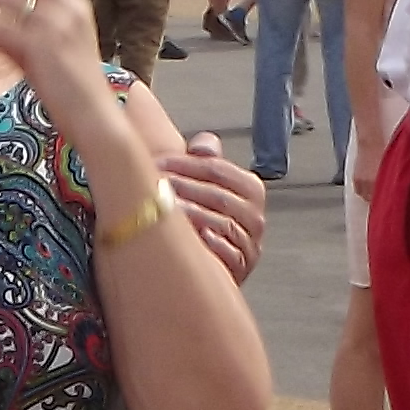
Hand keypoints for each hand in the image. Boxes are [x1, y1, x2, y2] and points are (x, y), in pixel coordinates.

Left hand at [163, 137, 264, 282]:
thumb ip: (207, 161)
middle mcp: (255, 215)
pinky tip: (196, 236)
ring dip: (192, 214)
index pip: (217, 169)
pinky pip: (230, 253)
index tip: (157, 162)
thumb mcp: (208, 186)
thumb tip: (203, 144)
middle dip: (183, 187)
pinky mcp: (243, 265)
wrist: (214, 260)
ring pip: (223, 223)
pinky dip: (214, 244)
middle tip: (155, 185)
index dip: (184, 163)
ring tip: (165, 209)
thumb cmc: (206, 218)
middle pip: (218, 195)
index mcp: (250, 188)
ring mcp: (251, 242)